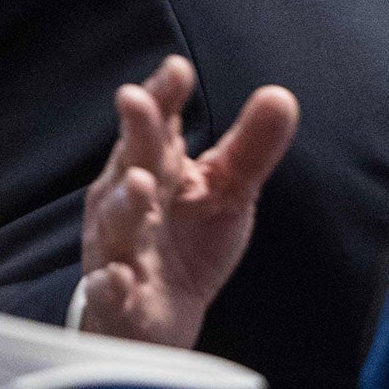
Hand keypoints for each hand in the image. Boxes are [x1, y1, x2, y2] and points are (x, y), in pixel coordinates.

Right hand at [79, 55, 299, 347]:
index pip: (157, 124)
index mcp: (157, 166)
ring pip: (116, 223)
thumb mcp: (227, 191)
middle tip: (136, 100)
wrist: (159, 319)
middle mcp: (128, 200)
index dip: (163, 95)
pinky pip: (108, 291)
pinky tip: (119, 277)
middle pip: (133, 161)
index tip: (177, 69)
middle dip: (135, 133)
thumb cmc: (188, 241)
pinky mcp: (116, 300)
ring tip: (142, 184)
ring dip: (126, 203)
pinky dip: (110, 284)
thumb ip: (250, 147)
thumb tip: (281, 95)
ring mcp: (117, 249)